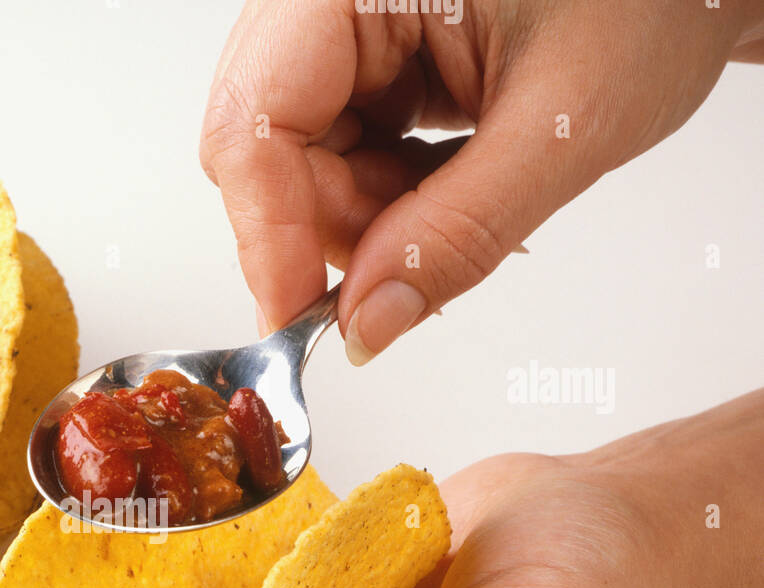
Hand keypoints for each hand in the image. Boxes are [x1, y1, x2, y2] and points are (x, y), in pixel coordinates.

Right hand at [199, 0, 763, 357]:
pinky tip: (447, 189)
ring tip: (460, 209)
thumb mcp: (563, 128)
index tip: (303, 320)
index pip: (256, 121)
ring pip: (297, 160)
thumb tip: (367, 324)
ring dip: (364, 219)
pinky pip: (338, 149)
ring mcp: (347, 20)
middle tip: (400, 280)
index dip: (269, 234)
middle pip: (264, 146)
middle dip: (327, 231)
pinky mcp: (369, 52)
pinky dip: (385, 196)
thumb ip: (457, 234)